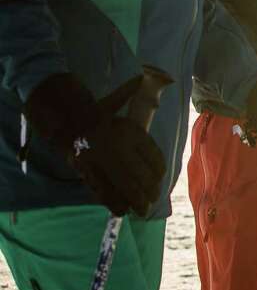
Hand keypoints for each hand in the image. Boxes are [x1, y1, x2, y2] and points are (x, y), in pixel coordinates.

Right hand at [24, 73, 165, 215]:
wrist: (62, 118)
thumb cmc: (96, 111)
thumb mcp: (115, 101)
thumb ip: (131, 95)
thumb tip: (143, 79)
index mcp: (126, 129)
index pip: (151, 153)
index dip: (158, 167)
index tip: (161, 175)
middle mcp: (114, 146)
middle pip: (136, 174)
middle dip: (147, 189)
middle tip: (154, 199)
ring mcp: (98, 160)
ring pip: (120, 185)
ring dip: (133, 199)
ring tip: (143, 209)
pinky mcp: (84, 170)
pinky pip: (100, 189)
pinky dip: (112, 201)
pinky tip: (122, 210)